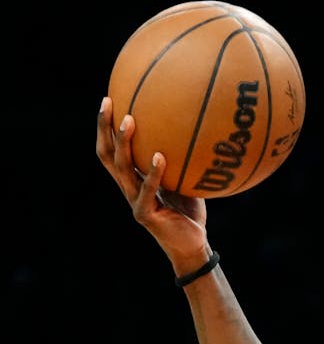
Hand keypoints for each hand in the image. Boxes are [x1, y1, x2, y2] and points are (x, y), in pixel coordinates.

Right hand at [96, 97, 209, 266]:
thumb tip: (199, 128)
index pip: (112, 149)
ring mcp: (134, 201)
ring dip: (124, 143)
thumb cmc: (190, 212)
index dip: (105, 126)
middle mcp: (128, 187)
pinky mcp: (145, 214)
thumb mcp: (186, 180)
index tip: (110, 98)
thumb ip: (183, 159)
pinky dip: (154, 173)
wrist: (192, 245)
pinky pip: (148, 190)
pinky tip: (161, 156)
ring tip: (129, 121)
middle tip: (109, 102)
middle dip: (104, 127)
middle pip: (107, 154)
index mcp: (132, 179)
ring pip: (122, 168)